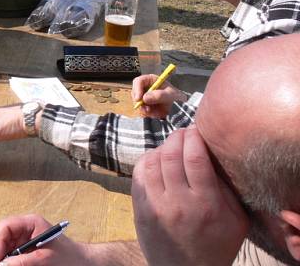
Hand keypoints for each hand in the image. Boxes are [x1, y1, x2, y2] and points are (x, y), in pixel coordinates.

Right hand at [0, 214, 89, 265]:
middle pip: (3, 235)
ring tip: (7, 264)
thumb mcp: (44, 259)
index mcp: (31, 223)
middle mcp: (26, 228)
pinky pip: (12, 252)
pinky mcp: (26, 248)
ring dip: (4, 256)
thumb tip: (3, 264)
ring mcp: (25, 238)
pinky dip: (10, 260)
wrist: (80, 262)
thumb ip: (23, 261)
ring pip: (5, 245)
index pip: (6, 226)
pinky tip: (14, 264)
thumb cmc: (68, 257)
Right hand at [131, 74, 186, 117]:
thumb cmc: (177, 98)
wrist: (181, 109)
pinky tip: (155, 114)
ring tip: (154, 112)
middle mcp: (146, 88)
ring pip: (137, 103)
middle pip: (135, 92)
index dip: (137, 89)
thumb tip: (144, 98)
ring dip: (144, 109)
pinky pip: (141, 110)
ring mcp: (144, 97)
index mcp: (151, 80)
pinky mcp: (145, 106)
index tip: (138, 99)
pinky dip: (146, 113)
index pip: (138, 81)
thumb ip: (159, 95)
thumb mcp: (171, 95)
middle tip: (146, 109)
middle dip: (139, 101)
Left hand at [132, 127, 247, 265]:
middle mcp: (178, 202)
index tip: (197, 129)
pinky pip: (139, 174)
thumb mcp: (236, 220)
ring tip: (171, 146)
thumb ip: (226, 188)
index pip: (195, 158)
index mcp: (205, 204)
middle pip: (171, 155)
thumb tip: (213, 153)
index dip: (194, 137)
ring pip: (152, 161)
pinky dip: (147, 161)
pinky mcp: (140, 209)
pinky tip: (156, 160)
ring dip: (162, 147)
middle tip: (184, 133)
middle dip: (177, 137)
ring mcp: (155, 205)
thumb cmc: (217, 244)